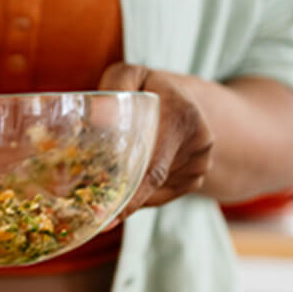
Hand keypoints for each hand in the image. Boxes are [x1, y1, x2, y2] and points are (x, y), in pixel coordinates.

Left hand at [98, 63, 214, 216]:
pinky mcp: (196, 179)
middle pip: (152, 183)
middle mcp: (198, 145)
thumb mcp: (132, 75)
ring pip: (155, 192)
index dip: (131, 195)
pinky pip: (161, 195)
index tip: (107, 216)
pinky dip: (141, 195)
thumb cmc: (151, 87)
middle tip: (93, 215)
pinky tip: (126, 184)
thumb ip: (115, 86)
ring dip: (129, 196)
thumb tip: (97, 115)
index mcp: (183, 118)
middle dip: (121, 200)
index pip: (154, 168)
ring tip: (102, 193)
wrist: (190, 100)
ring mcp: (200, 166)